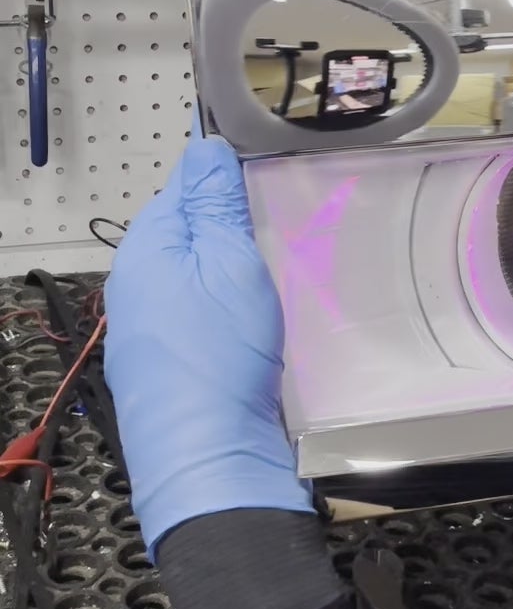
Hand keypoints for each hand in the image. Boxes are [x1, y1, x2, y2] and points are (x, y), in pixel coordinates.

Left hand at [105, 133, 312, 557]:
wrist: (211, 461)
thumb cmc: (219, 361)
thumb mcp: (230, 264)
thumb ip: (217, 204)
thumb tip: (205, 147)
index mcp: (144, 249)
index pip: (184, 186)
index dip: (227, 180)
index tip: (268, 183)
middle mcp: (135, 286)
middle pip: (191, 234)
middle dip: (233, 231)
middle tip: (282, 236)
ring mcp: (148, 330)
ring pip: (197, 278)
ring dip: (233, 275)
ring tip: (274, 283)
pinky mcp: (168, 367)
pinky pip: (199, 319)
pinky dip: (227, 315)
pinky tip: (254, 329)